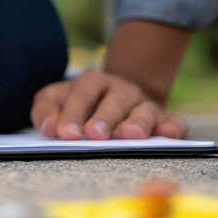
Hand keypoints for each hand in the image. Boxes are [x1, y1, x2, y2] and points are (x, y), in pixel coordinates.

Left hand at [30, 70, 186, 139]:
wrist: (115, 99)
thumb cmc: (78, 105)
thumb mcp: (54, 100)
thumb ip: (45, 110)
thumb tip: (49, 128)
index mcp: (92, 82)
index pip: (82, 95)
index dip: (73, 113)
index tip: (66, 133)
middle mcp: (120, 90)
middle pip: (114, 101)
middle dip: (104, 117)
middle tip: (95, 135)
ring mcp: (143, 104)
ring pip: (144, 111)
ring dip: (138, 123)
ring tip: (128, 135)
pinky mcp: (163, 120)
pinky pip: (173, 122)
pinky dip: (171, 127)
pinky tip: (168, 135)